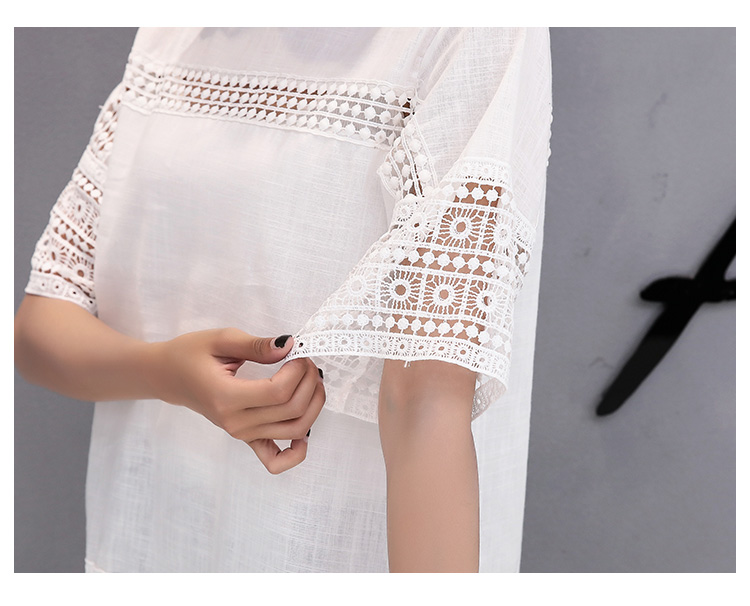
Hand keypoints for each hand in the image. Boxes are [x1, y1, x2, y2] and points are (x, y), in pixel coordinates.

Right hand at [150, 328, 324, 473]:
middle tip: (306, 360)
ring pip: (294, 430)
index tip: (298, 351)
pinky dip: (296, 452)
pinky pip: (275, 459)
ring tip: (310, 380)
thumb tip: (289, 345)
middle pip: (291, 410)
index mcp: (226, 397)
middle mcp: (235, 422)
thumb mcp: (221, 339)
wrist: (169, 376)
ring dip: (313, 405)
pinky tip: (306, 434)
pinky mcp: (246, 438)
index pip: (278, 392)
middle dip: (309, 381)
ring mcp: (241, 434)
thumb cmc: (190, 354)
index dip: (298, 371)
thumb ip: (257, 345)